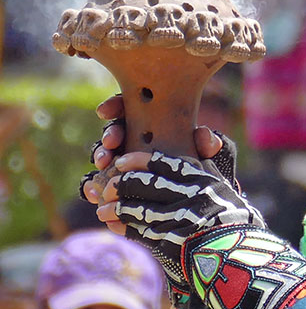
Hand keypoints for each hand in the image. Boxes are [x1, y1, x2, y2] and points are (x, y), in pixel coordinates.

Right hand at [82, 93, 228, 205]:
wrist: (201, 202)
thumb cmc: (203, 169)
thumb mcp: (209, 156)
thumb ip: (209, 144)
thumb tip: (205, 137)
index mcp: (153, 124)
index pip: (131, 108)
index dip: (115, 106)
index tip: (105, 111)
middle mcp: (135, 140)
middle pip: (115, 131)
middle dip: (110, 135)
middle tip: (111, 142)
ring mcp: (124, 163)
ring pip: (104, 156)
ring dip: (100, 158)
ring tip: (104, 164)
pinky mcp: (118, 185)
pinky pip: (100, 184)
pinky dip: (93, 187)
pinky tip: (94, 192)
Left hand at [96, 150, 263, 292]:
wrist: (238, 257)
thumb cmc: (236, 222)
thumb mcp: (228, 189)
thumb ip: (213, 165)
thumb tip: (204, 136)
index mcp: (204, 182)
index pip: (166, 165)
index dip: (140, 161)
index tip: (122, 160)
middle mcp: (191, 197)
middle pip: (147, 184)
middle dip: (122, 183)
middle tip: (107, 184)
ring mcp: (180, 220)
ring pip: (138, 208)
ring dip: (116, 207)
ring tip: (102, 208)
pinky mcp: (171, 242)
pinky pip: (140, 231)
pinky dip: (123, 227)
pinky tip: (112, 224)